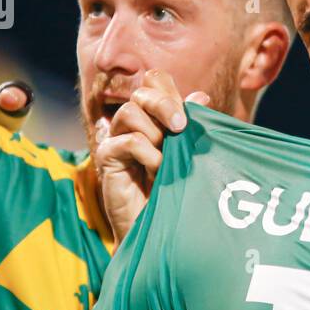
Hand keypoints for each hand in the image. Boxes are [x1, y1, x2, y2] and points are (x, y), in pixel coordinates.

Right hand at [95, 69, 204, 241]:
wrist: (160, 227)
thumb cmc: (176, 190)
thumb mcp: (190, 155)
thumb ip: (193, 127)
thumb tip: (201, 96)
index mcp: (155, 116)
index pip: (155, 81)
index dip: (169, 90)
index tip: (189, 116)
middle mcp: (134, 123)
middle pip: (142, 91)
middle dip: (164, 104)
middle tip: (180, 127)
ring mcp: (118, 138)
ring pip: (130, 112)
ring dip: (155, 134)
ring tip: (165, 159)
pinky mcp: (107, 158)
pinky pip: (126, 141)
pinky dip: (147, 153)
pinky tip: (156, 170)